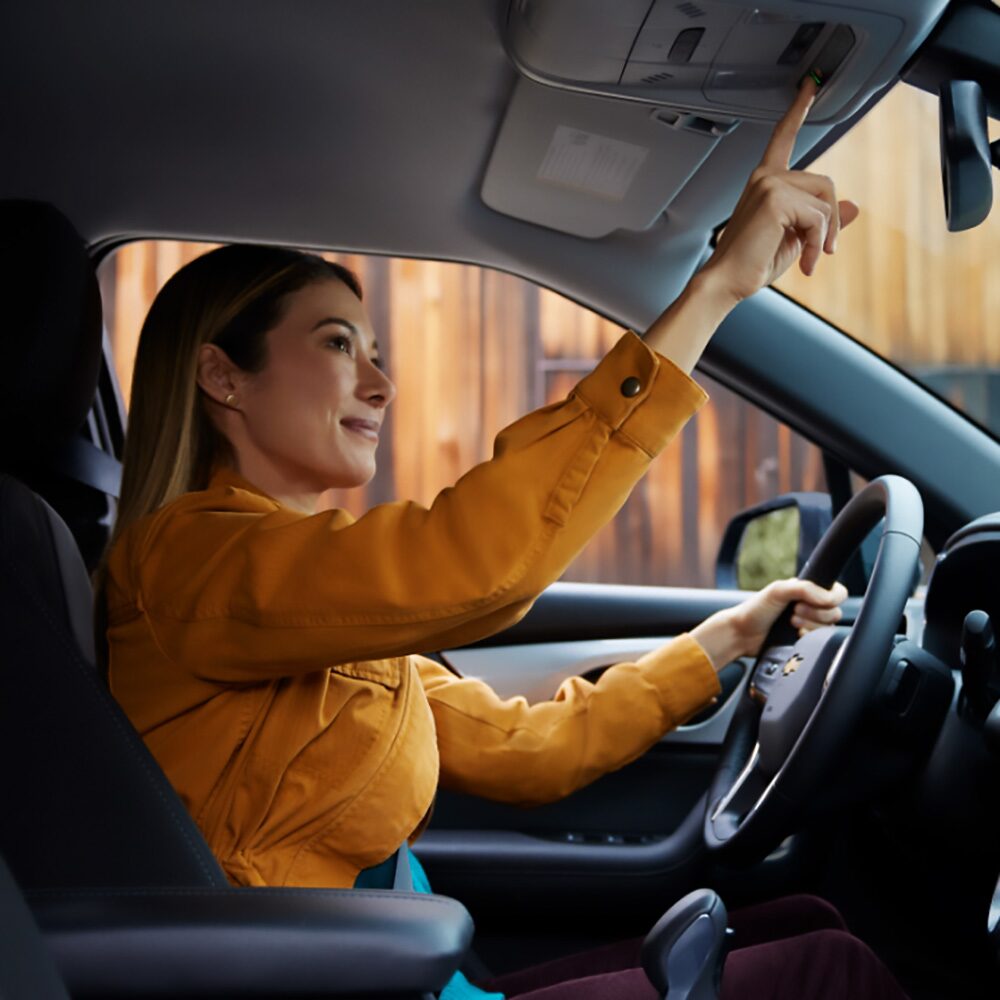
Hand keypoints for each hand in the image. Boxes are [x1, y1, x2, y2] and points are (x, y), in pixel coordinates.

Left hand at [692, 578, 847, 670]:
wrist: (742, 634)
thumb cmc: (756, 609)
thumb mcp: (778, 590)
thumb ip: (805, 588)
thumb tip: (829, 598)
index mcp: (807, 590)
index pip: (838, 592)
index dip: (830, 598)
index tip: (809, 600)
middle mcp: (812, 607)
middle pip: (835, 612)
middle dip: (814, 613)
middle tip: (794, 612)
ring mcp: (810, 625)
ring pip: (829, 627)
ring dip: (810, 625)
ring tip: (792, 623)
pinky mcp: (807, 641)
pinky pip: (822, 641)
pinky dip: (809, 637)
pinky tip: (795, 635)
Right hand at [697, 77, 859, 305]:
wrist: (727, 282)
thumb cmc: (751, 263)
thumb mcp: (796, 237)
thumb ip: (823, 218)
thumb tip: (854, 206)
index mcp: (765, 181)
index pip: (784, 137)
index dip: (798, 109)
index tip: (811, 84)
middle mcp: (766, 177)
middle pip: (825, 182)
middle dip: (832, 221)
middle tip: (822, 250)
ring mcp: (769, 185)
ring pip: (825, 201)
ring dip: (824, 235)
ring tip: (809, 258)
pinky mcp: (775, 199)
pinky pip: (818, 217)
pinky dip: (817, 243)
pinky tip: (805, 260)